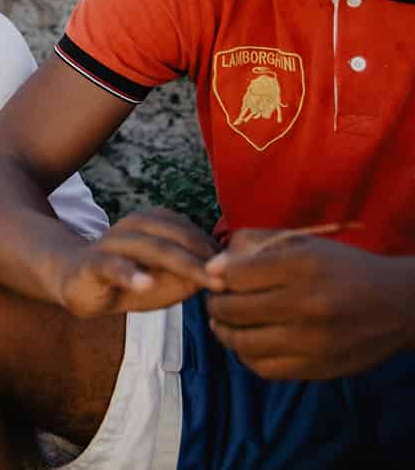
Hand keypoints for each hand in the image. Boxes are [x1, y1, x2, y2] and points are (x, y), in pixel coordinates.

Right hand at [54, 209, 221, 316]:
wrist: (73, 281)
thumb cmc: (128, 280)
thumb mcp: (164, 282)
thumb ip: (190, 277)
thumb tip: (220, 278)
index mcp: (152, 226)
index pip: (189, 232)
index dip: (214, 252)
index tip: (239, 273)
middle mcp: (133, 228)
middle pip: (173, 238)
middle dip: (202, 259)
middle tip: (227, 282)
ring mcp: (111, 244)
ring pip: (147, 248)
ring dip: (176, 262)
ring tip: (198, 280)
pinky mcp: (91, 264)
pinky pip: (110, 265)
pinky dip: (128, 273)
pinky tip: (143, 284)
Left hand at [202, 231, 414, 379]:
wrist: (397, 305)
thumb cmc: (343, 268)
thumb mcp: (305, 242)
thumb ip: (256, 243)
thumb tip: (214, 266)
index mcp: (300, 267)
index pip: (234, 275)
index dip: (216, 275)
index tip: (216, 276)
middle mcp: (305, 305)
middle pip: (233, 309)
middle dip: (215, 303)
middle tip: (217, 300)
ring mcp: (311, 341)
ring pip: (243, 343)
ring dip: (224, 332)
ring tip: (223, 322)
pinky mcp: (317, 367)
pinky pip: (264, 368)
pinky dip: (246, 355)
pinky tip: (247, 342)